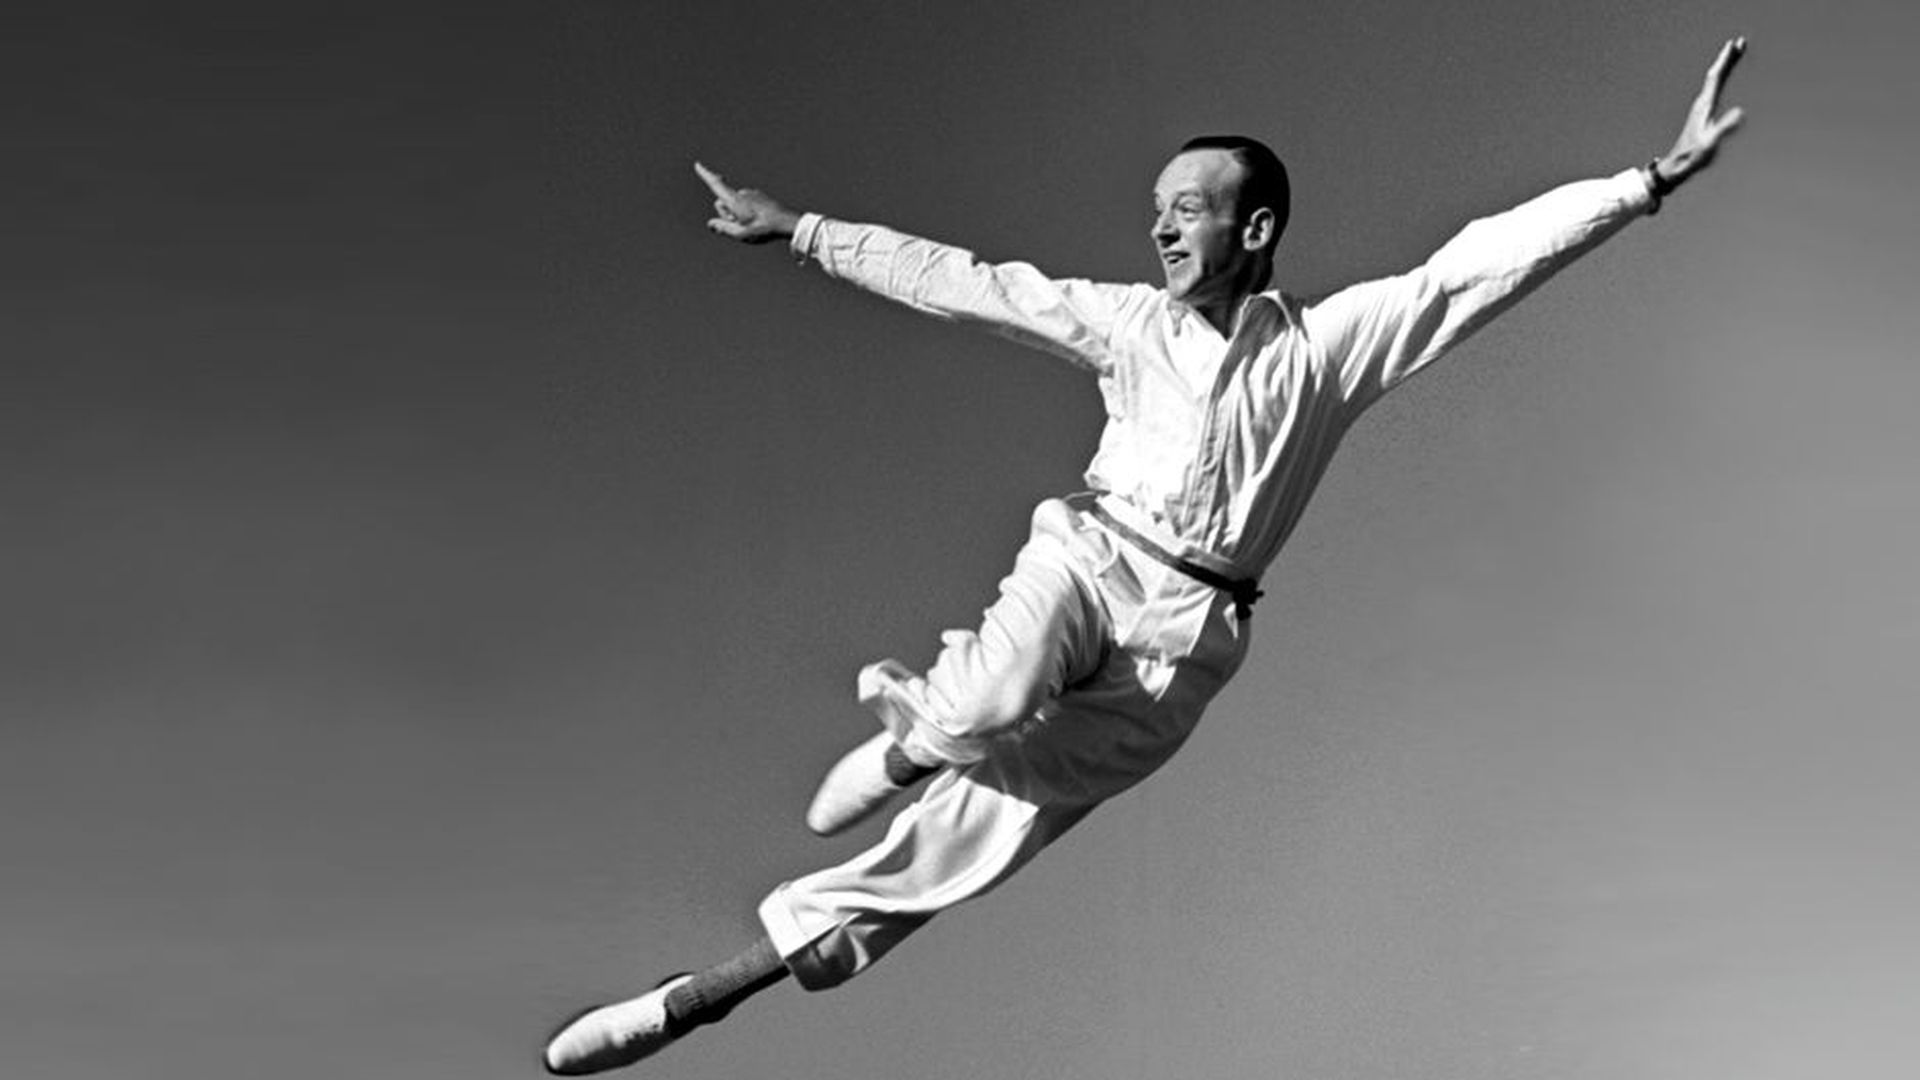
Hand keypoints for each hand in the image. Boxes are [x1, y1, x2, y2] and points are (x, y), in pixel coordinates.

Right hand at [695, 161, 800, 243]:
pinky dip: (746, 212)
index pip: (717, 185)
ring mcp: (751, 194)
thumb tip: (710, 223)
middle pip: (723, 203)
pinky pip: (745, 204)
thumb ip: (724, 228)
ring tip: (753, 224)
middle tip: (741, 226)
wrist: (788, 223)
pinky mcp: (758, 196)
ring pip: (735, 205)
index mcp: (736, 201)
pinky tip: (759, 220)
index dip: (706, 175)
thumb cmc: (764, 229)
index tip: (698, 165)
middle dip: (726, 215)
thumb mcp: (741, 234)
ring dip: (737, 215)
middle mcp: (743, 194)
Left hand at [1655, 37, 1748, 189]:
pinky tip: (1720, 81)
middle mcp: (1701, 103)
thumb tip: (1740, 112)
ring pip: (1714, 81)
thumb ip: (1724, 127)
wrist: (1675, 167)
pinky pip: (1713, 90)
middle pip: (1716, 74)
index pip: (1716, 77)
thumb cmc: (1692, 157)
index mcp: (1704, 106)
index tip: (1735, 44)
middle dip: (1728, 57)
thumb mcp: (1710, 143)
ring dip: (1724, 66)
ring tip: (1733, 54)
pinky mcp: (1702, 114)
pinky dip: (1720, 79)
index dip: (1726, 60)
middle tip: (1739, 41)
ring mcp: (1701, 108)